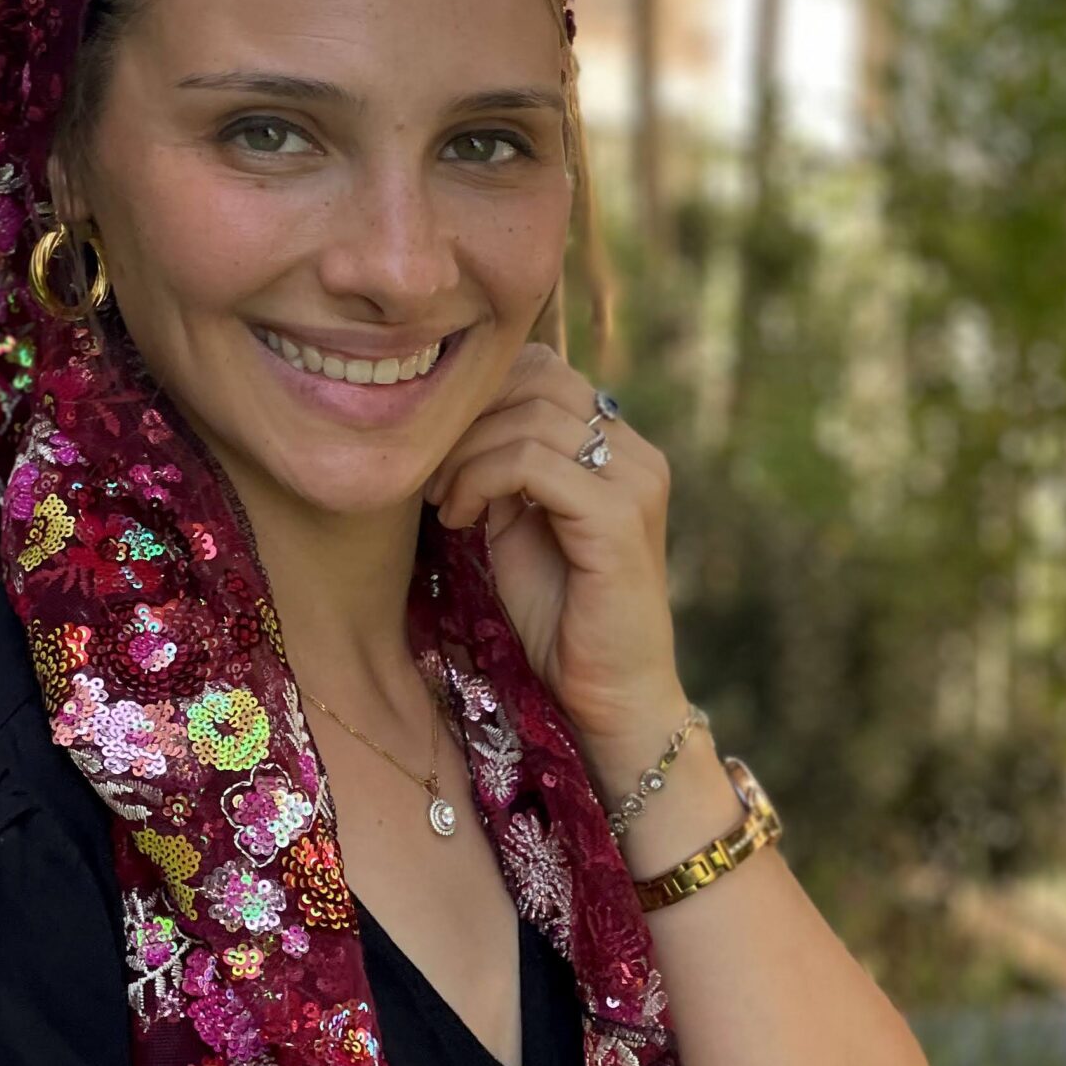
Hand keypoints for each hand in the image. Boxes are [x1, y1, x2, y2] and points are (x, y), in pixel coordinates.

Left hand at [423, 342, 685, 760]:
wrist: (607, 696)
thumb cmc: (557, 616)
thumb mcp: (518, 521)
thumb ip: (503, 463)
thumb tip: (454, 416)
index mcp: (618, 445)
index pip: (543, 368)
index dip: (479, 396)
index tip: (436, 450)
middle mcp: (636, 451)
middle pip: (537, 377)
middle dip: (468, 417)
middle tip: (430, 472)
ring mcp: (635, 480)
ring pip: (528, 417)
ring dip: (465, 455)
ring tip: (444, 501)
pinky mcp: (618, 516)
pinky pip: (531, 463)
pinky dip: (479, 480)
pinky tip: (460, 518)